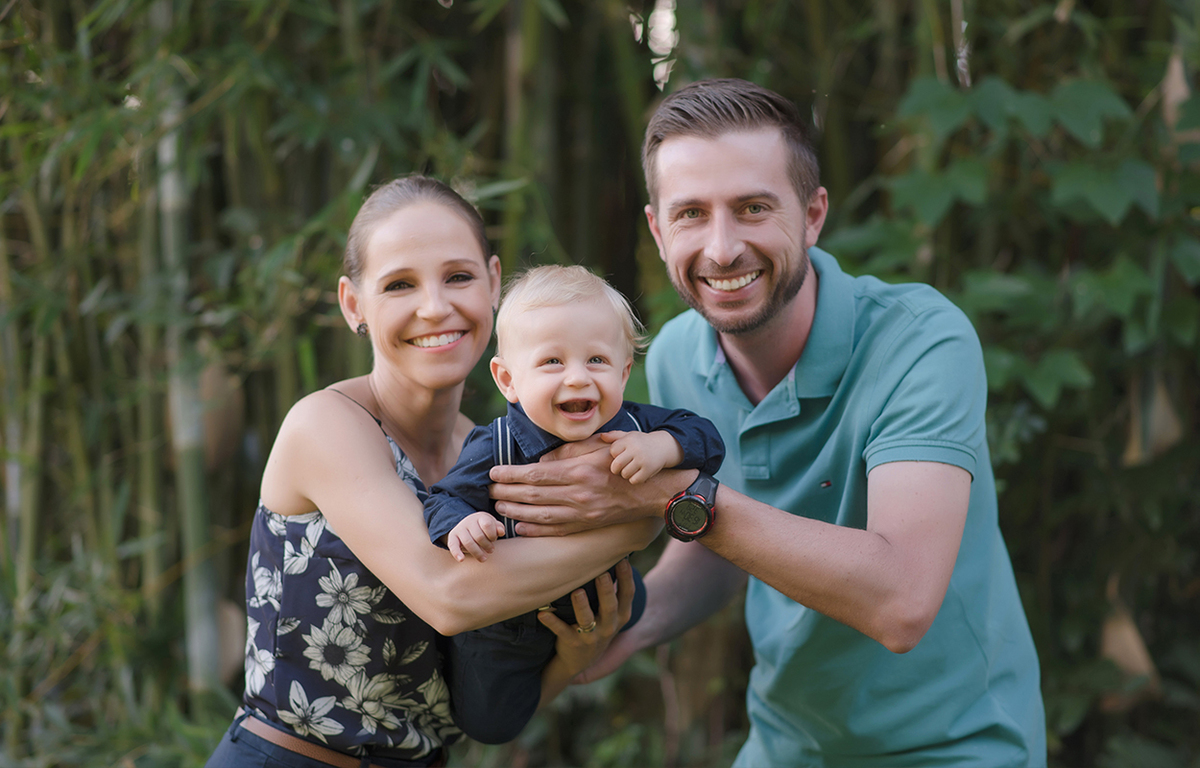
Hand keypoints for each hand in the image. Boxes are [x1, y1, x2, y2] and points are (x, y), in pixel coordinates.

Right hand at [446, 512, 505, 561]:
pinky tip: (461, 559)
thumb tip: (501, 532)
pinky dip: (456, 553)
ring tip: (484, 558)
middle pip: (479, 536)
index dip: (492, 535)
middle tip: (491, 550)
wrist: (468, 526)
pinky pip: (453, 545)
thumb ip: (499, 528)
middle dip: (487, 545)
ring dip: (477, 553)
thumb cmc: (485, 528)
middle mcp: (469, 521)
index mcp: (480, 517)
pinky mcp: (452, 536)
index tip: (494, 540)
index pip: (487, 524)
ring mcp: (460, 528)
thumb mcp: (493, 525)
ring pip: (468, 542)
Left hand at [489, 436, 683, 536]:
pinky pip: (555, 531)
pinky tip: (519, 528)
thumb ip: (567, 451)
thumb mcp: (597, 447)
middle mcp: (577, 494)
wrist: (649, 491)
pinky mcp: (586, 526)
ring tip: (498, 507)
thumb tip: (541, 459)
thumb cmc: (621, 464)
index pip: (535, 473)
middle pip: (533, 496)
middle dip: (506, 493)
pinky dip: (535, 530)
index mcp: (578, 471)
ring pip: (540, 515)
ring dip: (515, 512)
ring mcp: (581, 514)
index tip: (494, 472)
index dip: (511, 474)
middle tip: (488, 490)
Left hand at [537, 560, 635, 682]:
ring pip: (588, 620)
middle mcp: (609, 626)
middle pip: (610, 607)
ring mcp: (592, 637)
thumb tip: (608, 556)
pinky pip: (562, 632)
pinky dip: (552, 622)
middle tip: (602, 574)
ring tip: (576, 592)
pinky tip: (542, 613)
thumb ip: (611, 590)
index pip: (628, 595)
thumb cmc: (595, 625)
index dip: (627, 578)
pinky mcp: (574, 644)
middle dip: (606, 590)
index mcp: (620, 615)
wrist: (579, 661)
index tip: (623, 560)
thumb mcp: (609, 613)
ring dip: (582, 606)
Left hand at [603, 430, 683, 484]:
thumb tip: (601, 436)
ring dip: (626, 474)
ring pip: (624, 474)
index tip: (621, 455)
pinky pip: (634, 480)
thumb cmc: (641, 442)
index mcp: (629, 440)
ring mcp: (643, 460)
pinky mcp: (649, 470)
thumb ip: (615, 436)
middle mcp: (636, 449)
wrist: (663, 447)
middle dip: (617, 468)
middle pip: (616, 465)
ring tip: (631, 469)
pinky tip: (638, 473)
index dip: (615, 455)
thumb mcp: (629, 436)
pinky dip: (635, 479)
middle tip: (622, 466)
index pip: (612, 451)